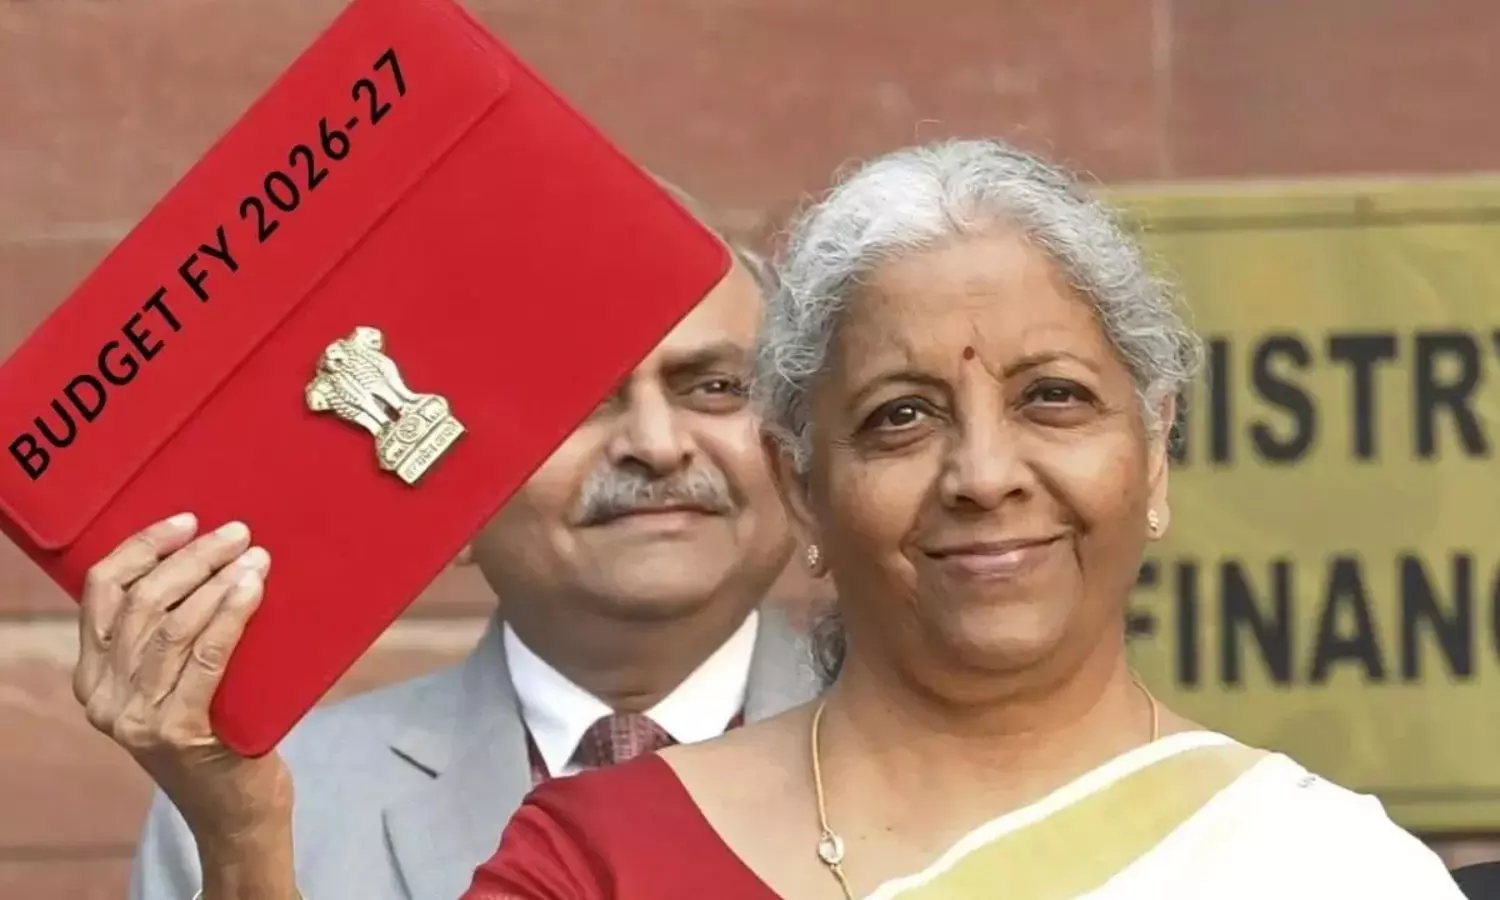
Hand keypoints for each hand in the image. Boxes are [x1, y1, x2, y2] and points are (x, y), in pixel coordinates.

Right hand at [72, 513, 291, 855]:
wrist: (235, 811)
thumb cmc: (218, 733)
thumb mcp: (177, 683)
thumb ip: (174, 638)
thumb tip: (213, 559)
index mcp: (94, 677)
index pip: (102, 592)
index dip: (142, 547)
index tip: (186, 520)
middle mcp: (105, 698)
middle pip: (142, 602)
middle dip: (192, 557)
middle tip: (238, 533)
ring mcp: (138, 717)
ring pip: (171, 625)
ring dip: (216, 580)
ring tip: (255, 556)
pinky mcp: (179, 732)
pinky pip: (206, 657)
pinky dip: (230, 615)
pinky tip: (252, 589)